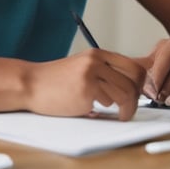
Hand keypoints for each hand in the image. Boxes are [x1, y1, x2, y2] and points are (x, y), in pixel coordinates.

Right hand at [25, 49, 145, 120]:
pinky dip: (108, 110)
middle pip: (134, 78)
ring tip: (118, 114)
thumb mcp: (81, 68)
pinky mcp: (86, 90)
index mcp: (97, 54)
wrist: (30, 84)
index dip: (139, 84)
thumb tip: (129, 89)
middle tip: (130, 109)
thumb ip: (102, 73)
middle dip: (137, 97)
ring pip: (125, 92)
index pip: (132, 66)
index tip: (136, 95)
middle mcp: (96, 61)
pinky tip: (97, 110)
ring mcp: (91, 74)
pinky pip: (108, 102)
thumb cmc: (55, 82)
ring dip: (125, 108)